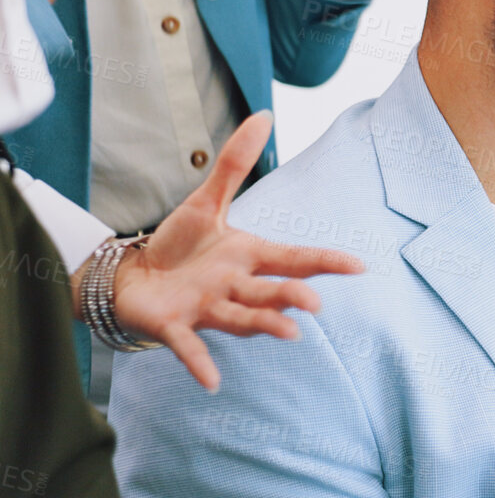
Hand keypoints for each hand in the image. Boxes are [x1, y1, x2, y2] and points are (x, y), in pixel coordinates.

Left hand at [104, 111, 363, 390]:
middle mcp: (235, 287)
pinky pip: (190, 345)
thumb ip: (236, 162)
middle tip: (313, 303)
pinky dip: (200, 363)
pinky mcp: (174, 326)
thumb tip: (264, 115)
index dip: (325, 263)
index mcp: (248, 257)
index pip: (294, 258)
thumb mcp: (207, 201)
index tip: (359, 267)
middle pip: (270, 292)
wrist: (132, 276)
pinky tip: (212, 382)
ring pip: (240, 318)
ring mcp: (207, 308)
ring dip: (263, 326)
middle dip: (292, 297)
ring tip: (290, 333)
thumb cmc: (178, 246)